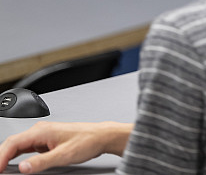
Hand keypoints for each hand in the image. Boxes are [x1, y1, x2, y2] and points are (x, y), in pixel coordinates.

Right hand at [0, 121, 130, 173]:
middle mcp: (40, 131)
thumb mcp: (63, 155)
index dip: (0, 157)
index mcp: (41, 131)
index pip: (12, 143)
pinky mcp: (46, 141)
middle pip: (11, 144)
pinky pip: (25, 148)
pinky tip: (14, 164)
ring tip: (1, 169)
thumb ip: (41, 162)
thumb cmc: (87, 141)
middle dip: (0, 157)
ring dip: (7, 157)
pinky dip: (16, 156)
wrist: (101, 136)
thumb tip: (23, 167)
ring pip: (17, 146)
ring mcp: (42, 135)